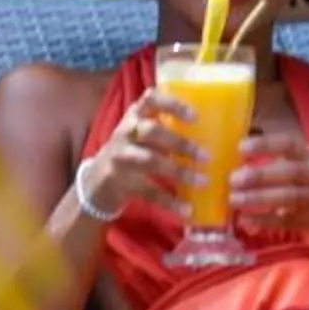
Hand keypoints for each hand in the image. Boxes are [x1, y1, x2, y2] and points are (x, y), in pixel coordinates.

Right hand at [79, 85, 204, 217]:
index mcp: (134, 116)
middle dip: (180, 143)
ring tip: (203, 181)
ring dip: (179, 171)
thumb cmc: (131, 151)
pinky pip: (148, 191)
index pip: (150, 99)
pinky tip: (187, 210)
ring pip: (150, 161)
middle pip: (152, 131)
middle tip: (206, 156)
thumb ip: (166, 129)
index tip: (196, 116)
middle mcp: (125, 133)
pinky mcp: (120, 182)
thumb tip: (212, 132)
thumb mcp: (141, 134)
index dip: (172, 104)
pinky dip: (169, 201)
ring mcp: (120, 158)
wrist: (97, 182)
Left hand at [229, 130, 308, 250]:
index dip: (266, 144)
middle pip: (291, 172)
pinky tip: (244, 220)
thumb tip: (229, 161)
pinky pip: (284, 221)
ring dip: (259, 198)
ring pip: (289, 197)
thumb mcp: (294, 164)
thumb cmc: (301, 182)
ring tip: (233, 200)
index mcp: (308, 156)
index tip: (241, 147)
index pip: (289, 144)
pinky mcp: (308, 220)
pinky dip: (263, 221)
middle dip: (260, 175)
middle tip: (233, 179)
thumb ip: (270, 160)